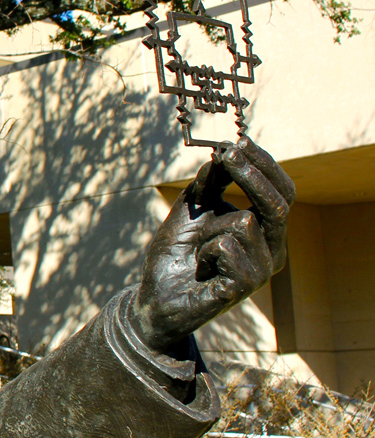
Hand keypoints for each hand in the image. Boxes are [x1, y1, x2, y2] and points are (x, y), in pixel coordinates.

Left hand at [130, 137, 294, 350]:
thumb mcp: (192, 208)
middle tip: (229, 153)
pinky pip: (227, 246)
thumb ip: (209, 182)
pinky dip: (204, 250)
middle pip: (279, 203)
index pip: (282, 192)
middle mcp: (273, 250)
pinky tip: (200, 268)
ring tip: (199, 250)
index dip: (265, 165)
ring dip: (209, 228)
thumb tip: (224, 151)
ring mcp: (262, 271)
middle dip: (252, 174)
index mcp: (266, 231)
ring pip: (244, 221)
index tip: (240, 142)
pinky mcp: (245, 286)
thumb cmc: (177, 252)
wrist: (156, 295)